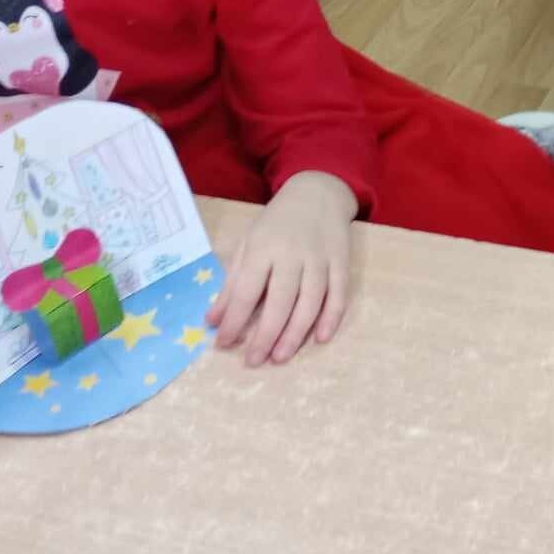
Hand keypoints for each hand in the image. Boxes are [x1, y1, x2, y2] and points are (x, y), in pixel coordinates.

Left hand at [207, 170, 355, 365]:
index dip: (235, 321)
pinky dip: (331, 317)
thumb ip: (232, 283)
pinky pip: (339, 293)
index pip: (246, 291)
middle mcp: (292, 254)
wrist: (318, 192)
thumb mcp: (248, 245)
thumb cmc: (276, 223)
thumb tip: (212, 321)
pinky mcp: (341, 261)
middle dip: (265, 335)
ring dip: (295, 333)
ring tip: (280, 357)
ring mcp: (320, 258)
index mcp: (263, 248)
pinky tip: (321, 338)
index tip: (223, 344)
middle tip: (254, 361)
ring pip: (310, 302)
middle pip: (280, 301)